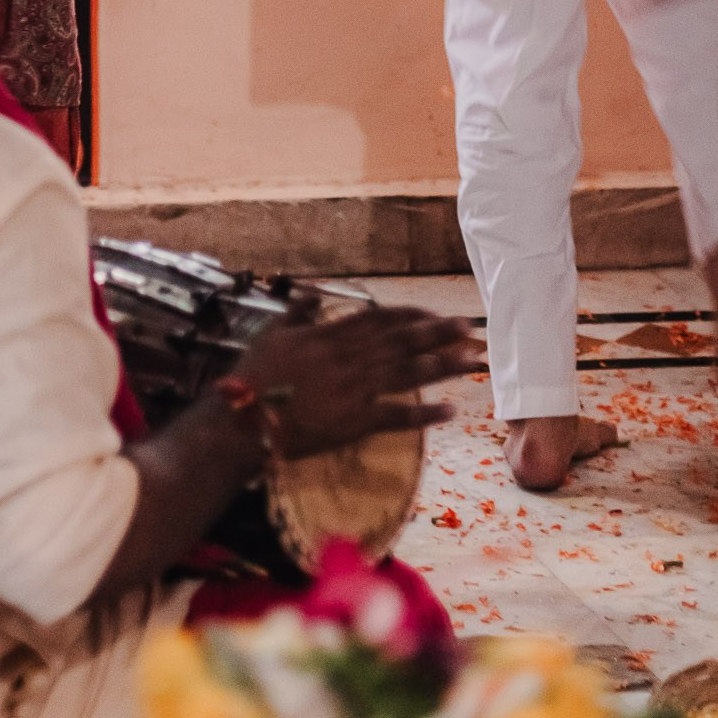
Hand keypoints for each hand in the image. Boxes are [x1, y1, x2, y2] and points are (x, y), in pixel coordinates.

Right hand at [233, 304, 479, 459]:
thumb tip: (311, 294)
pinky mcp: (355, 423)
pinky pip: (397, 417)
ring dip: (443, 366)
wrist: (245, 421)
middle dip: (439, 334)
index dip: (410, 315)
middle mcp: (349, 358)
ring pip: (408, 374)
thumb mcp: (273, 335)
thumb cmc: (253, 377)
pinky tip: (451, 410)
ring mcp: (354, 390)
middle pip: (402, 342)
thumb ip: (297, 314)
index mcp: (330, 336)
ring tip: (472, 361)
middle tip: (471, 328)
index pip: (379, 320)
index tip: (435, 312)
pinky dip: (425, 414)